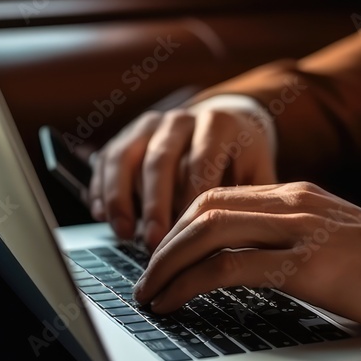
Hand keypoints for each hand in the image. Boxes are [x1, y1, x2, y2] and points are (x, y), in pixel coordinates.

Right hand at [87, 96, 276, 248]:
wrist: (224, 123)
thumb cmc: (242, 157)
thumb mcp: (258, 171)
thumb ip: (253, 199)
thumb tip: (244, 236)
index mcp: (218, 123)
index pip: (202, 161)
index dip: (191, 199)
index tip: (188, 233)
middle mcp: (181, 118)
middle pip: (160, 159)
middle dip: (154, 204)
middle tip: (152, 242)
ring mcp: (150, 124)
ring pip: (125, 156)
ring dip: (120, 197)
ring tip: (123, 233)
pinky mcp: (127, 134)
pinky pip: (107, 159)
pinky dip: (102, 188)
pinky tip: (102, 217)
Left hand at [132, 182, 360, 329]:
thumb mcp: (336, 243)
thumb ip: (296, 242)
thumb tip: (253, 264)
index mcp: (300, 196)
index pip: (221, 196)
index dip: (180, 226)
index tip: (162, 257)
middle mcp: (296, 202)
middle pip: (204, 207)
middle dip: (163, 244)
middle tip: (145, 278)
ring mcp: (302, 229)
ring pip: (208, 230)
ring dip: (167, 263)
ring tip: (150, 293)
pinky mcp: (308, 263)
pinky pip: (231, 266)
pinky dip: (191, 283)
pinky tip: (176, 302)